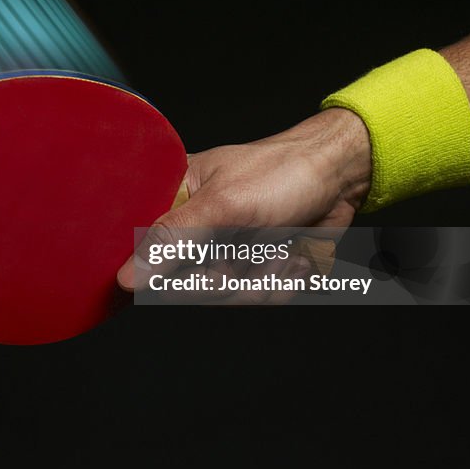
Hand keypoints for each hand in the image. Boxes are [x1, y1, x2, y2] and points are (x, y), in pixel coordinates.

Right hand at [117, 107, 371, 290]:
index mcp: (174, 201)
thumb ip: (173, 239)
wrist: (342, 177)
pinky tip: (293, 255)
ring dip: (261, 278)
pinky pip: (256, 297)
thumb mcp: (223, 204)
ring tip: (279, 249)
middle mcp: (195, 229)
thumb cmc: (283, 171)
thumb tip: (127, 275)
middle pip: (185, 286)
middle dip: (226, 278)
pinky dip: (281, 282)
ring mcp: (225, 250)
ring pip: (225, 296)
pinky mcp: (254, 267)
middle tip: (248, 255)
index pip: (142, 251)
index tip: (190, 271)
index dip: (158, 273)